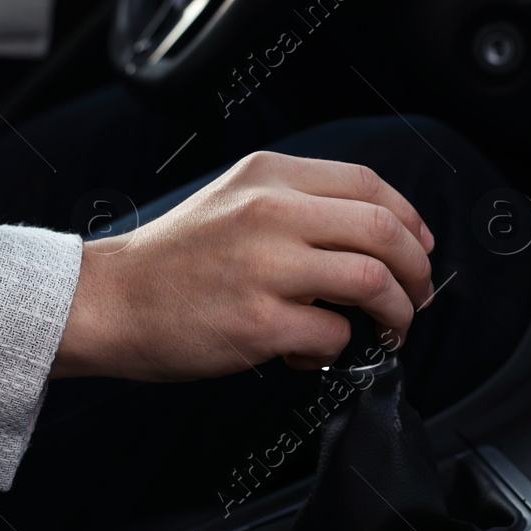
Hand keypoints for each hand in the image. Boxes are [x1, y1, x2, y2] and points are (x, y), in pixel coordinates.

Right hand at [52, 151, 437, 381]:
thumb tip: (374, 233)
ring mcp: (265, 267)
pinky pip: (334, 336)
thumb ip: (296, 204)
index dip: (409, 217)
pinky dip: (340, 351)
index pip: (368, 183)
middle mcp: (270, 211)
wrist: (110, 300)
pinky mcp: (258, 323)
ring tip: (388, 329)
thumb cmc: (173, 259)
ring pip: (372, 281)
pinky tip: (313, 354)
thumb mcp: (234, 199)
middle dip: (417, 269)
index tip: (420, 246)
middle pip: (383, 230)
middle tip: (418, 295)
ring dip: (397, 312)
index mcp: (268, 176)